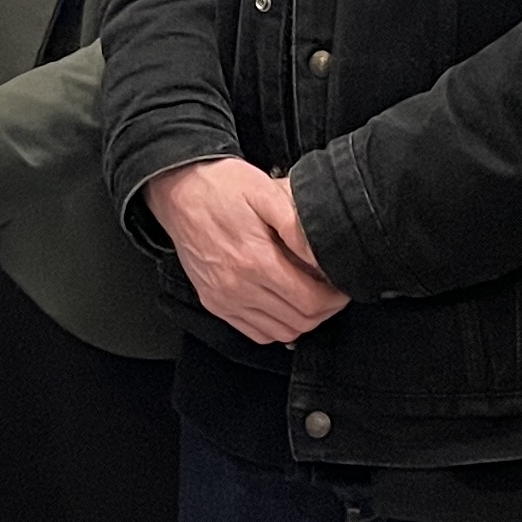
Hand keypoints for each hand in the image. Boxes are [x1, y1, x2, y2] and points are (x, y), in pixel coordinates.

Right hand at [147, 156, 347, 345]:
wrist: (178, 190)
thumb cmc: (220, 188)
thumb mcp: (265, 192)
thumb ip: (295, 225)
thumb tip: (319, 255)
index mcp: (255, 260)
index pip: (309, 301)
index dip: (335, 298)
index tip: (342, 286)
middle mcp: (237, 286)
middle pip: (298, 322)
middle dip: (324, 310)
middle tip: (333, 293)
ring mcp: (224, 299)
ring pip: (279, 333)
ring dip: (302, 321)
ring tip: (311, 298)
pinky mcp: (214, 303)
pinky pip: (254, 333)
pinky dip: (276, 327)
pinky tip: (284, 306)